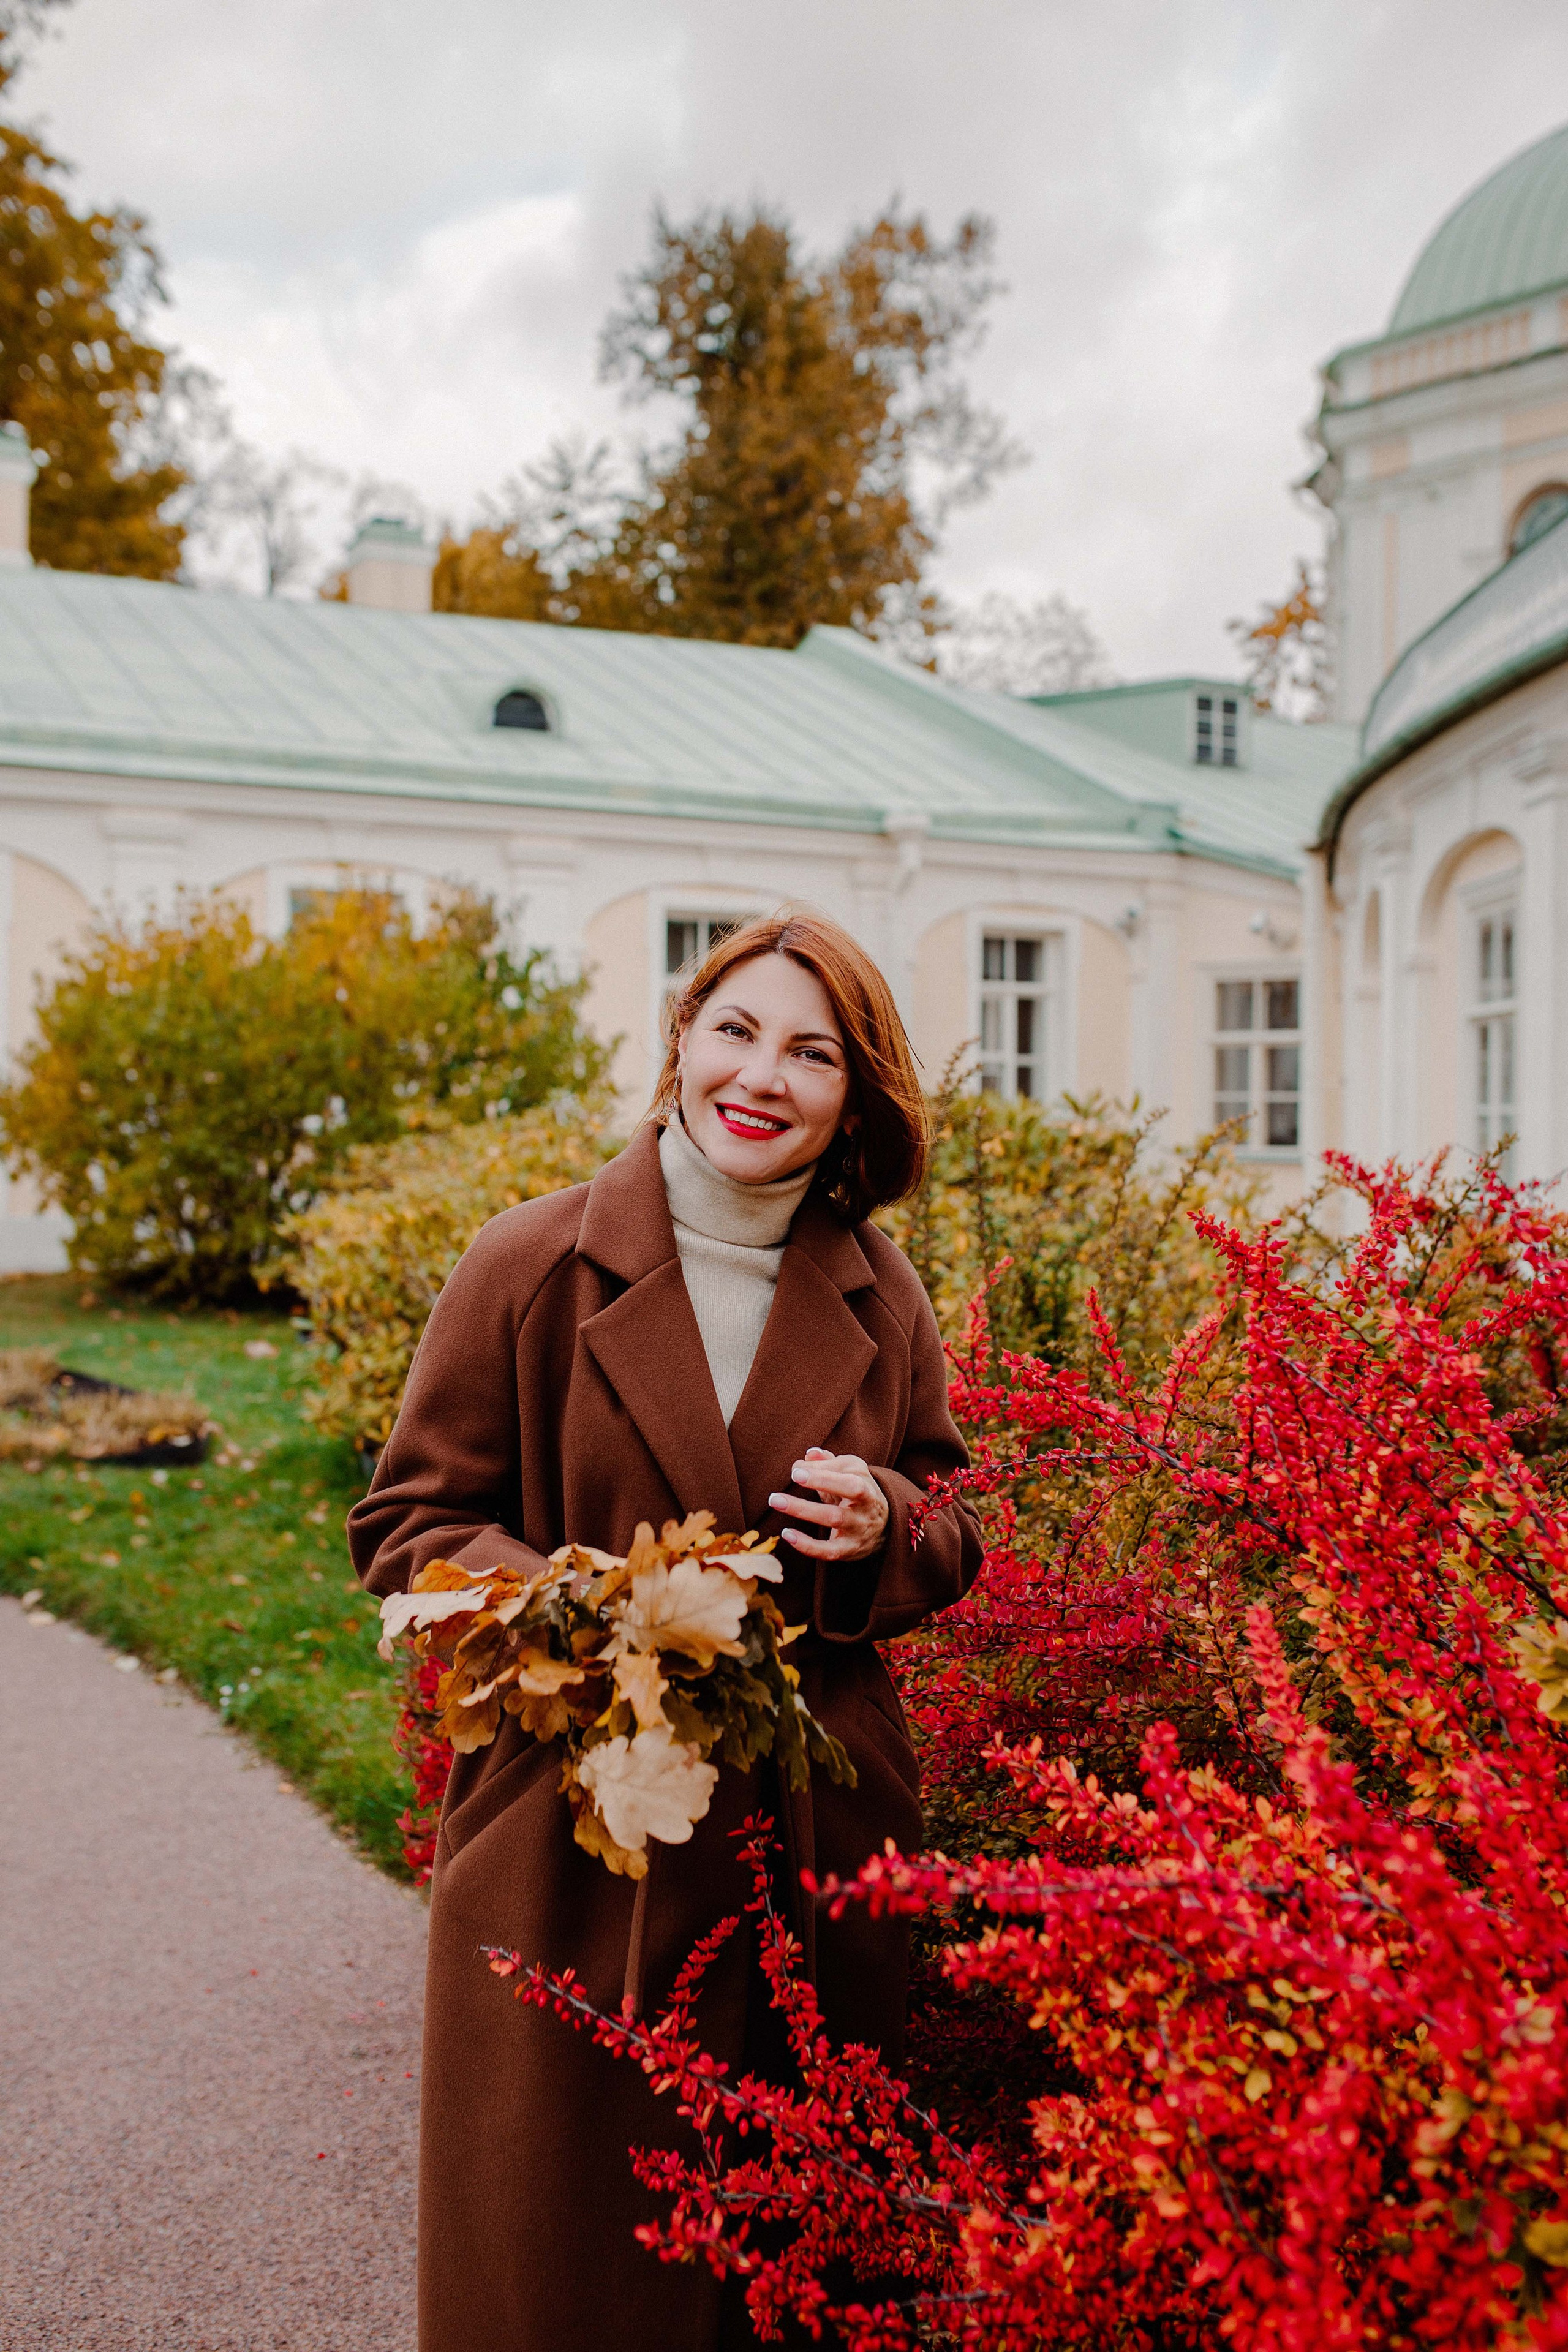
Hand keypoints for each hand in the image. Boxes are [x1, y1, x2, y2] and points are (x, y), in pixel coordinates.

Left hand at [768, 1447, 888, 1562]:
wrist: (883, 1528)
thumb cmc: (856, 1494)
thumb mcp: (848, 1474)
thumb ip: (828, 1462)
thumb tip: (810, 1454)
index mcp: (865, 1482)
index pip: (847, 1472)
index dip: (822, 1471)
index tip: (797, 1470)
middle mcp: (866, 1504)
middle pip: (850, 1489)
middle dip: (821, 1481)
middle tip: (794, 1475)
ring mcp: (858, 1528)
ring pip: (834, 1518)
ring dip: (803, 1509)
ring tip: (776, 1501)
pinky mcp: (848, 1550)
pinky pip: (829, 1550)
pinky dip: (807, 1545)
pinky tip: (787, 1534)